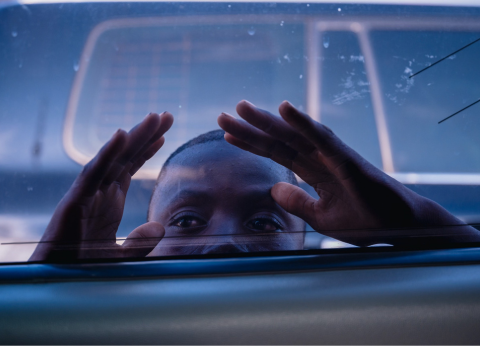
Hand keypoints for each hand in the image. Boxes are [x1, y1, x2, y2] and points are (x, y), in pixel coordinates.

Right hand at [29, 112, 173, 260]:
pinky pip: (94, 172)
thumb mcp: (120, 256)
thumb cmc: (82, 265)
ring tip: (152, 118)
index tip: (163, 133)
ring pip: (113, 158)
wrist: (56, 280)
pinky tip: (122, 135)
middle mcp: (100, 190)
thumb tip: (160, 227)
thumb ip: (140, 243)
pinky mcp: (76, 200)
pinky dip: (107, 152)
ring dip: (133, 136)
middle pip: (126, 156)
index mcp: (110, 199)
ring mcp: (87, 192)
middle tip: (166, 115)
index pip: (130, 166)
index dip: (146, 149)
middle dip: (146, 134)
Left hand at [218, 101, 479, 246]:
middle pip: (279, 140)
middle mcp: (319, 157)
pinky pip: (322, 138)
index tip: (227, 135)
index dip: (251, 143)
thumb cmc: (364, 220)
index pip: (276, 153)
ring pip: (295, 134)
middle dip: (250, 128)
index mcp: (312, 170)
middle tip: (222, 115)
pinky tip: (285, 109)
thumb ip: (297, 202)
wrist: (399, 227)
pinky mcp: (347, 160)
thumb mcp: (321, 217)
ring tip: (243, 108)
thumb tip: (273, 189)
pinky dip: (303, 123)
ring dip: (269, 120)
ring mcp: (333, 156)